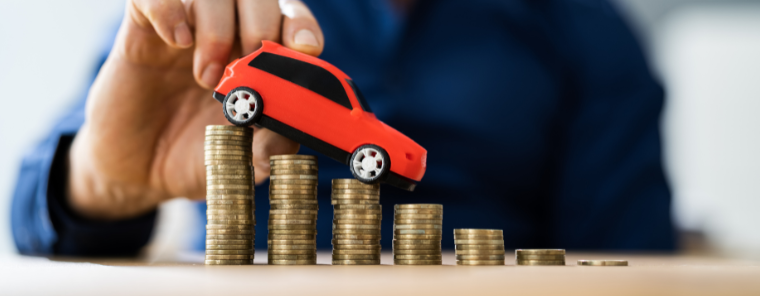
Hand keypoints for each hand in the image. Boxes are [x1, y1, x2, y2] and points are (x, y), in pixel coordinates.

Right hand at [68, 0, 323, 219]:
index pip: (291, 20)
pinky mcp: (142, 28)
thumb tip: (289, 134)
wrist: (137, 170)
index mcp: (260, 59)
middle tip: (244, 70)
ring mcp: (186, 27)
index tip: (305, 49)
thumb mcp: (238, 159)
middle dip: (260, 27)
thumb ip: (269, 147)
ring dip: (217, 29)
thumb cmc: (196, 155)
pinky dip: (169, 10)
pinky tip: (175, 42)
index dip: (301, 26)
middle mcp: (228, 33)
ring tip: (205, 79)